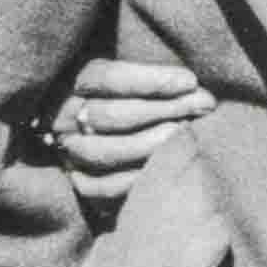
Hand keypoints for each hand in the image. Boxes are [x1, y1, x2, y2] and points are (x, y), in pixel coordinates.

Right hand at [46, 54, 211, 219]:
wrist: (121, 139)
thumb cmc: (142, 99)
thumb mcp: (140, 80)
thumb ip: (159, 82)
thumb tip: (200, 96)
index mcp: (74, 82)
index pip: (105, 78)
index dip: (150, 80)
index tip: (190, 81)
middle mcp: (64, 117)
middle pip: (108, 115)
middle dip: (162, 110)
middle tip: (202, 106)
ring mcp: (69, 152)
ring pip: (101, 152)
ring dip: (149, 144)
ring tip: (185, 134)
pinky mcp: (79, 182)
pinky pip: (101, 188)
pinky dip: (135, 180)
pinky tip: (166, 168)